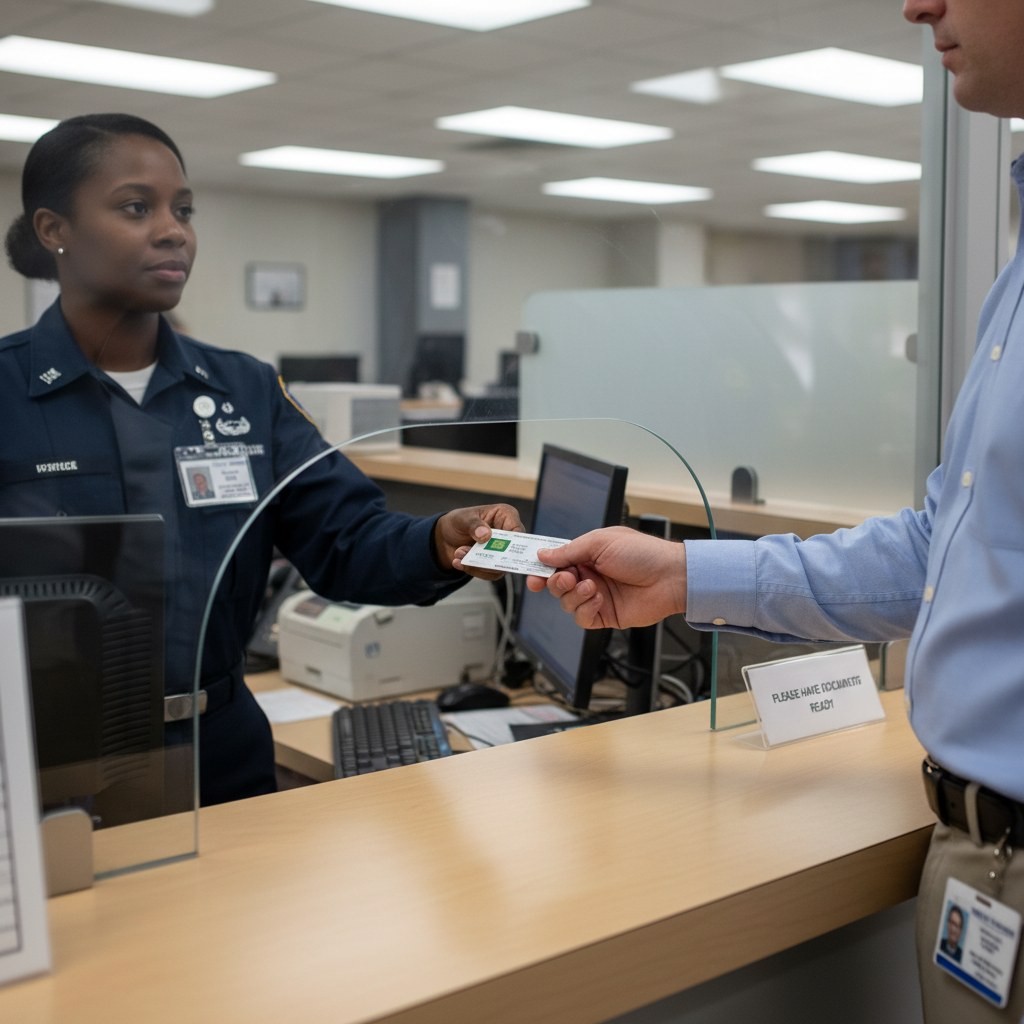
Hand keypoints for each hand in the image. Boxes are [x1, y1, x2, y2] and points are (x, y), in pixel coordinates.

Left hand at [435, 503, 524, 579]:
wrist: (446, 537)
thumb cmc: (459, 521)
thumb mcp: (463, 519)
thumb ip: (474, 525)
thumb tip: (485, 535)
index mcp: (506, 516)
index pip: (518, 531)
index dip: (512, 542)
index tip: (497, 548)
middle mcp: (508, 534)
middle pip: (511, 552)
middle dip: (490, 556)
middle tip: (470, 554)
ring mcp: (502, 551)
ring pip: (500, 566)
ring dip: (477, 563)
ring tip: (458, 553)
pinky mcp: (494, 564)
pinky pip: (490, 574)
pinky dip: (473, 569)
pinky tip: (458, 562)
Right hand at [525, 526, 686, 628]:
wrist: (670, 577)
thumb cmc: (643, 553)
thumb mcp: (601, 542)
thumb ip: (569, 551)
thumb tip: (543, 555)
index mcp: (587, 555)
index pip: (555, 562)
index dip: (540, 567)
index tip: (530, 571)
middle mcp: (589, 575)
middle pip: (556, 584)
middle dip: (555, 582)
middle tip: (565, 578)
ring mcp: (596, 596)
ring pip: (566, 602)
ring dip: (573, 595)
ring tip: (591, 587)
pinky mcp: (604, 615)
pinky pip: (581, 618)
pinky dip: (585, 609)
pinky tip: (598, 599)